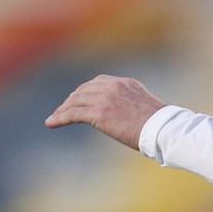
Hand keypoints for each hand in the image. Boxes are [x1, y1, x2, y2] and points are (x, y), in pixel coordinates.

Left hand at [45, 74, 163, 150]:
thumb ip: (132, 106)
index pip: (98, 82)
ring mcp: (104, 98)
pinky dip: (59, 118)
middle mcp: (112, 86)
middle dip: (71, 100)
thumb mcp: (146, 108)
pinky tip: (51, 123)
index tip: (78, 99)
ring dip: (62, 110)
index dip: (85, 91)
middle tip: (62, 110)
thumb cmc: (159, 125)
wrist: (161, 128)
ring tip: (54, 118)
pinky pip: (72, 114)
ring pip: (75, 101)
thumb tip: (129, 118)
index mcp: (125, 83)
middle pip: (83, 90)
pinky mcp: (98, 113)